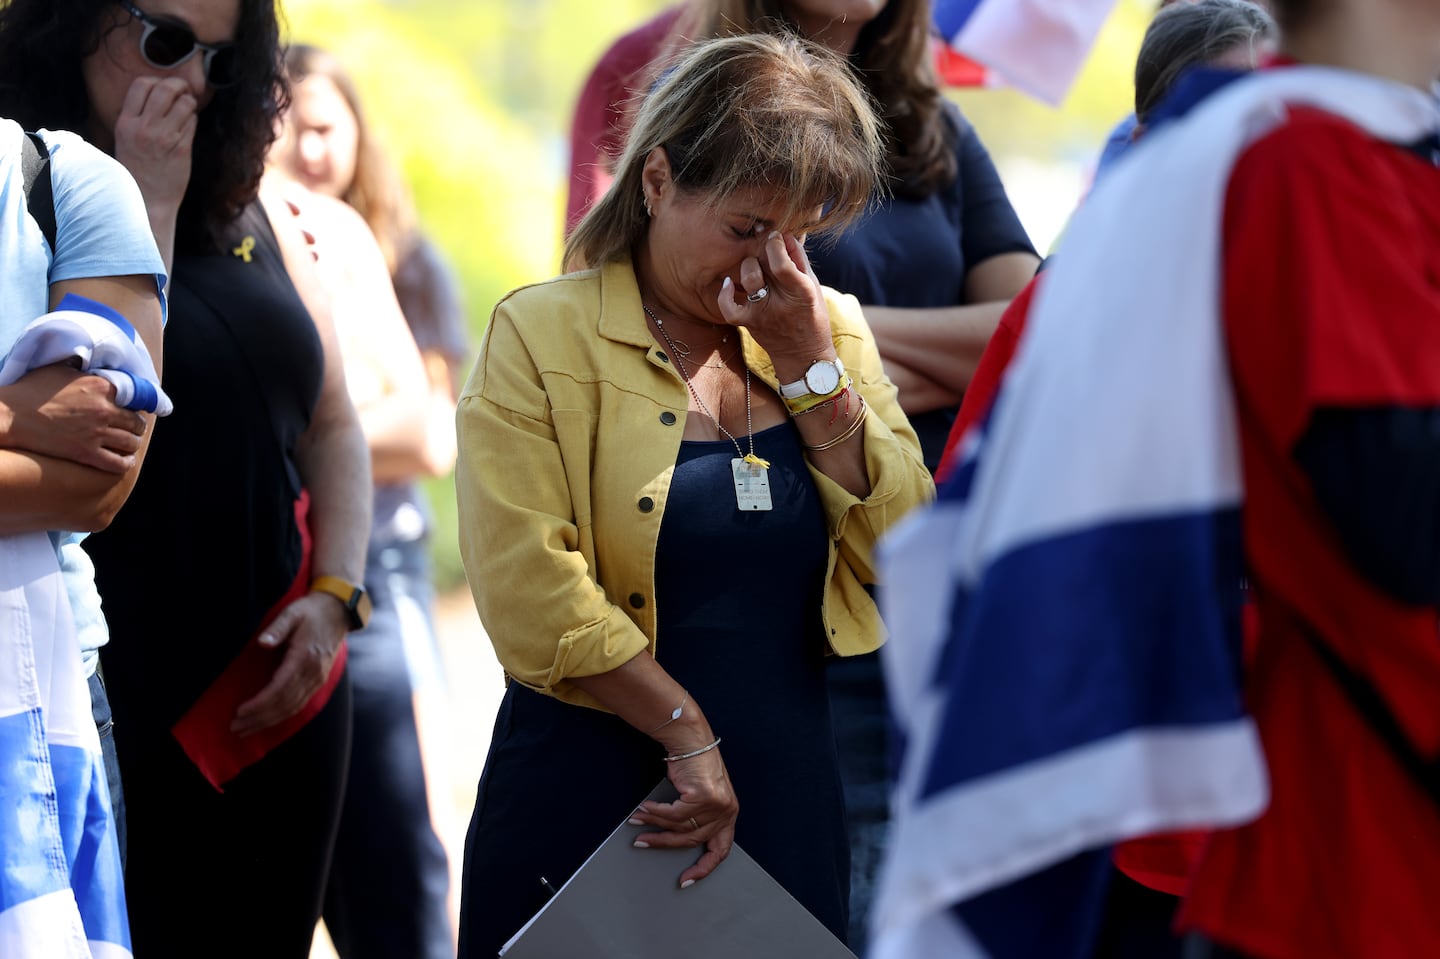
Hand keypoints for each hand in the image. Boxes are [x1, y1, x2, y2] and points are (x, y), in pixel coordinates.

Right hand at [0, 363, 145, 471]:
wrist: (11, 416)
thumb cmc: (31, 390)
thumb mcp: (59, 368)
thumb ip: (82, 366)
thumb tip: (90, 362)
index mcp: (102, 386)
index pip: (137, 397)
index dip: (137, 404)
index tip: (135, 408)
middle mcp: (105, 410)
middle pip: (137, 423)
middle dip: (137, 426)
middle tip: (132, 428)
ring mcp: (97, 433)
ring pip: (131, 443)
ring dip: (132, 444)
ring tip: (129, 443)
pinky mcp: (87, 453)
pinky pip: (118, 463)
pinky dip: (125, 462)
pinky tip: (125, 460)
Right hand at [112, 76, 198, 216]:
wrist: (146, 200)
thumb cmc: (136, 169)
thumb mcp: (125, 139)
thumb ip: (136, 117)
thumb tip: (154, 93)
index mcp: (126, 123)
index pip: (141, 85)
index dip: (156, 81)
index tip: (163, 87)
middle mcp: (144, 128)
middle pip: (165, 88)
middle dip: (178, 85)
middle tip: (184, 90)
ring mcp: (164, 138)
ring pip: (184, 103)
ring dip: (189, 102)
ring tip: (187, 109)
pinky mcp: (182, 148)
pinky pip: (192, 122)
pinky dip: (193, 119)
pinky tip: (188, 126)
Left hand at [231, 592, 346, 735]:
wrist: (339, 611)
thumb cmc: (311, 611)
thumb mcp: (292, 613)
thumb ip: (277, 628)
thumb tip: (262, 642)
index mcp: (304, 658)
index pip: (279, 689)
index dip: (260, 704)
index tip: (240, 711)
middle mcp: (313, 673)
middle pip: (284, 704)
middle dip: (259, 718)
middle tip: (236, 727)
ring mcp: (318, 679)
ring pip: (292, 708)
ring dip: (269, 721)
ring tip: (247, 729)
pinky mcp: (319, 680)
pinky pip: (300, 704)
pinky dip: (282, 715)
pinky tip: (268, 720)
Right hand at [629, 746, 739, 887]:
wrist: (693, 740)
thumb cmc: (696, 765)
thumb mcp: (702, 796)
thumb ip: (698, 817)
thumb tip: (675, 837)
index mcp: (728, 815)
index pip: (721, 850)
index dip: (703, 869)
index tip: (686, 880)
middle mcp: (726, 812)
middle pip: (691, 840)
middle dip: (664, 843)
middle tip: (643, 843)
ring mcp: (717, 805)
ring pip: (678, 826)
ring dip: (654, 823)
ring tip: (638, 820)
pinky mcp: (704, 796)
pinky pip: (673, 813)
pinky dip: (655, 812)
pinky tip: (645, 808)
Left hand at [717, 231, 833, 370]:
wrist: (803, 358)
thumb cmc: (812, 317)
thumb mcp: (814, 287)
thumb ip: (800, 261)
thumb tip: (785, 235)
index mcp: (802, 292)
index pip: (781, 262)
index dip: (776, 243)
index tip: (776, 236)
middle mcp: (780, 303)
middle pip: (764, 264)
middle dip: (764, 248)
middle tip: (766, 246)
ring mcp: (762, 314)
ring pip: (748, 278)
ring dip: (750, 264)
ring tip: (756, 264)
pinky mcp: (749, 323)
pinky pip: (729, 308)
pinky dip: (725, 294)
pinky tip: (729, 283)